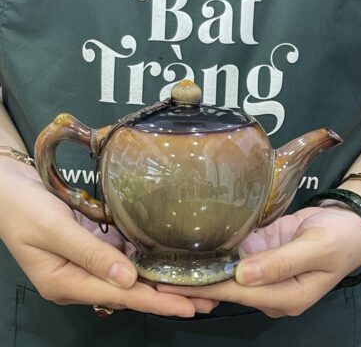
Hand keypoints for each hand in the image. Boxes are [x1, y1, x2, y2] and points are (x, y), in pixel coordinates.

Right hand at [0, 160, 216, 316]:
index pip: (121, 296)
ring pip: (130, 276)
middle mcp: (80, 279)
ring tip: (194, 284)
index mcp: (67, 283)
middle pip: (130, 291)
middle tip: (205, 300)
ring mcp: (86, 263)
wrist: (7, 188)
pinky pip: (122, 258)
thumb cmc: (24, 208)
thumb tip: (130, 280)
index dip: (156, 302)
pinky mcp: (91, 247)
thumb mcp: (54, 230)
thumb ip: (91, 255)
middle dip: (167, 296)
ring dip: (160, 280)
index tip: (189, 306)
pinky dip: (145, 261)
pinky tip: (167, 261)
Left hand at [158, 206, 360, 317]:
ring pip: (226, 273)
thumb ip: (280, 263)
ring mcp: (263, 270)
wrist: (347, 225)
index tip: (171, 285)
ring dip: (199, 270)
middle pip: (225, 287)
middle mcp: (269, 288)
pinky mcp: (261, 253)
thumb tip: (243, 276)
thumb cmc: (338, 238)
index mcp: (285, 295)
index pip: (235, 293)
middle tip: (157, 275)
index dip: (203, 288)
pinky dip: (214, 255)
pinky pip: (234, 256)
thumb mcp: (316, 249)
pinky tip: (191, 249)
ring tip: (166, 262)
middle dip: (193, 283)